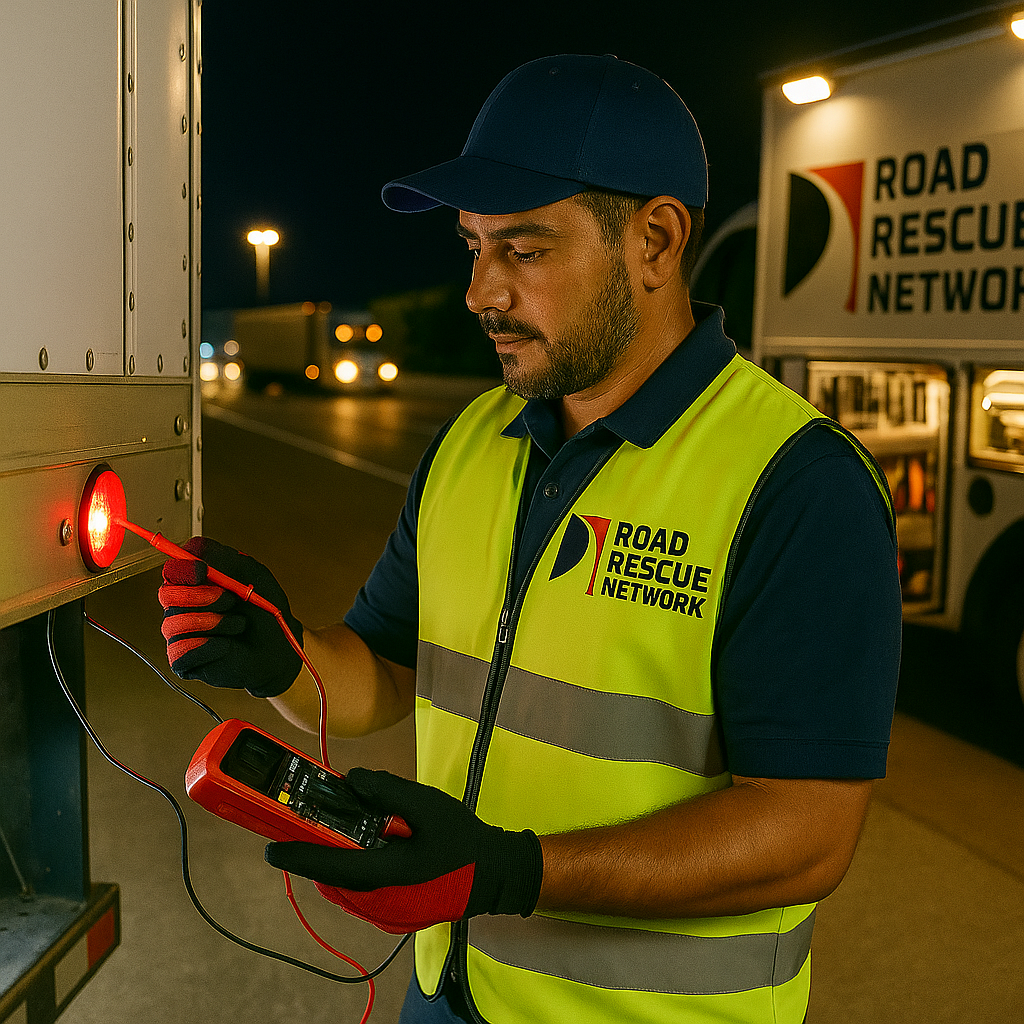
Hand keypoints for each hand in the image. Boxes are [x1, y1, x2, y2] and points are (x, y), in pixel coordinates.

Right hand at [158, 537, 302, 697]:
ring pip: (174, 623)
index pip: (173, 569)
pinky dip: (212, 646)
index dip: (183, 568)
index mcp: (197, 583)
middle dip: (201, 596)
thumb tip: (194, 548)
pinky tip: (228, 646)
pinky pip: (182, 650)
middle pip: (167, 593)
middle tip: (230, 600)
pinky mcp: (183, 660)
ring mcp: (181, 633)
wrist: (279, 650)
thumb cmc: (266, 613)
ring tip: (238, 625)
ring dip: (215, 622)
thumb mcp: (253, 576)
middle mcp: (184, 606)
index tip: (203, 570)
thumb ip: (225, 558)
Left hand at [264, 769, 542, 934]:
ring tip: (345, 831)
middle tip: (311, 825)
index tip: (271, 848)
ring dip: (339, 861)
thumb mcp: (429, 805)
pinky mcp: (394, 915)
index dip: (299, 856)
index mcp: (388, 875)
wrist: (496, 875)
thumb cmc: (463, 840)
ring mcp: (387, 914)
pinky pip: (362, 893)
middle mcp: (381, 901)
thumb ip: (388, 791)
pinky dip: (356, 871)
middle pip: (335, 878)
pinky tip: (372, 849)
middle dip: (320, 852)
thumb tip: (351, 780)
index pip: (332, 866)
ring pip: (346, 887)